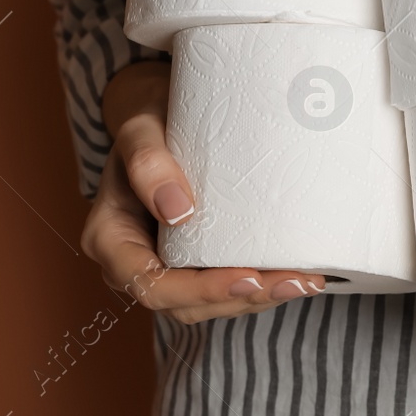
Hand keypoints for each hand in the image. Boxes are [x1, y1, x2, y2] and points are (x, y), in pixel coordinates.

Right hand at [79, 60, 328, 324]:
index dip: (199, 291)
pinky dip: (260, 284)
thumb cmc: (146, 118)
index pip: (150, 285)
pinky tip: (298, 273)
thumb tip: (177, 210)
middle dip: (241, 297)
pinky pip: (223, 284)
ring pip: (209, 302)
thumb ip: (148, 163)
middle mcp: (135, 261)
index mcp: (110, 238)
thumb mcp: (139, 129)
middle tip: (293, 281)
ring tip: (305, 280)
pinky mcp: (194, 259)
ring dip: (259, 297)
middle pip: (185, 304)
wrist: (159, 112)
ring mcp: (165, 264)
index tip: (247, 278)